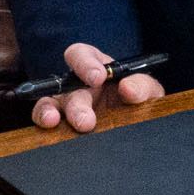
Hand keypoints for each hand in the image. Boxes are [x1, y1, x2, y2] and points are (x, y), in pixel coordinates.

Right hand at [31, 43, 163, 134]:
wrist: (139, 129)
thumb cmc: (139, 102)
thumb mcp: (147, 91)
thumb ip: (141, 86)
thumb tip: (127, 88)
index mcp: (95, 68)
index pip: (80, 55)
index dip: (85, 63)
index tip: (98, 77)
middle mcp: (76, 86)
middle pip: (65, 87)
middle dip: (76, 104)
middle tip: (86, 121)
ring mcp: (65, 108)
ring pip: (47, 105)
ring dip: (47, 112)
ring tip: (52, 122)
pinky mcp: (62, 130)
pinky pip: (47, 129)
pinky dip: (45, 132)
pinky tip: (52, 139)